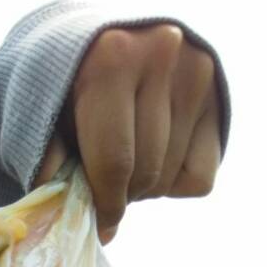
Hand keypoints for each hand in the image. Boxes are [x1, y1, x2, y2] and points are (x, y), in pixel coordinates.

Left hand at [35, 24, 221, 244]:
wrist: (107, 45)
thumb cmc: (70, 89)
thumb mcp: (48, 115)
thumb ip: (51, 160)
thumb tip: (63, 213)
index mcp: (113, 60)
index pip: (114, 163)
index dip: (103, 205)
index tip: (96, 220)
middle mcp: (162, 56)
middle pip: (144, 174)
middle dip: (121, 195)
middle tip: (105, 184)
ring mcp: (196, 73)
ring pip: (168, 180)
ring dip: (144, 188)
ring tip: (127, 163)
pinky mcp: (218, 96)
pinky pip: (198, 180)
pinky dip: (176, 183)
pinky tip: (156, 156)